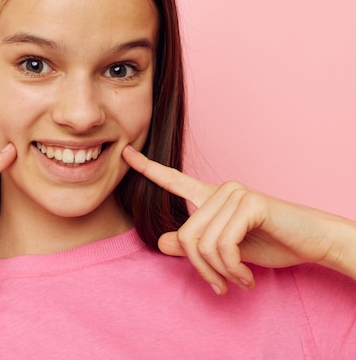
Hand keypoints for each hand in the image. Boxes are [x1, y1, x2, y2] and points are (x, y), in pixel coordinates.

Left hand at [122, 145, 353, 294]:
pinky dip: (232, 269)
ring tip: (237, 281)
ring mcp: (235, 194)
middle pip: (186, 236)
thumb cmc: (270, 242)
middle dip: (200, 268)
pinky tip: (247, 277)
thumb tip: (161, 242)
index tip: (125, 153)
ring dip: (220, 273)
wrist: (312, 241)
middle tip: (220, 285)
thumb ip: (194, 245)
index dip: (147, 168)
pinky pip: (224, 245)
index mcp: (210, 197)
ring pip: (204, 243)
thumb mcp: (226, 250)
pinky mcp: (250, 204)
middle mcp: (220, 190)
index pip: (173, 180)